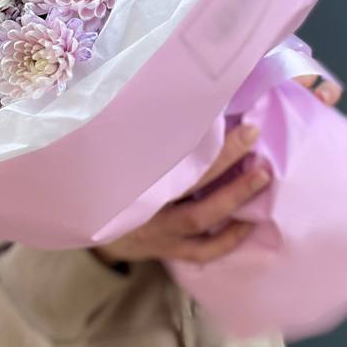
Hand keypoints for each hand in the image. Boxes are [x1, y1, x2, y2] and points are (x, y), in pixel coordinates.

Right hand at [92, 69, 341, 267]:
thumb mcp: (114, 153)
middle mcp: (143, 207)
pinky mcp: (168, 250)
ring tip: (262, 176)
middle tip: (252, 133)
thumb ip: (140, 135)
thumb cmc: (105, 176)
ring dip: (234, 198)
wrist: (84, 223)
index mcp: (128, 178)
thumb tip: (178, 96)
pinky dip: (229, 239)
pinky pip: (203, 251)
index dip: (193, 136)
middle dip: (224, 159)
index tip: (222, 112)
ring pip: (200, 219)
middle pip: (189, 185)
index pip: (167, 156)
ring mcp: (157, 233)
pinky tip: (251, 223)